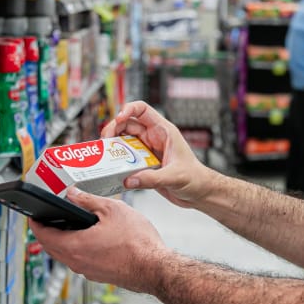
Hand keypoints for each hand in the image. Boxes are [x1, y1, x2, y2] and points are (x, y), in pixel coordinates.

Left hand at [28, 188, 169, 292]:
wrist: (155, 268)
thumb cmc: (138, 242)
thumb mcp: (112, 210)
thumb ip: (88, 200)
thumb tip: (73, 194)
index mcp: (75, 246)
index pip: (43, 236)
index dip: (35, 224)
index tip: (32, 215)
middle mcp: (77, 263)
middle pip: (51, 248)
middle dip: (46, 233)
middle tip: (47, 220)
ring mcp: (88, 271)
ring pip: (65, 256)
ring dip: (61, 242)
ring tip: (67, 227)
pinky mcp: (99, 275)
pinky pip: (79, 261)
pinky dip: (76, 249)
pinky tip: (89, 239)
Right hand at [101, 101, 217, 208]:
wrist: (199, 193)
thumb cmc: (195, 178)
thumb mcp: (175, 177)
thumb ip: (152, 178)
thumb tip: (130, 180)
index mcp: (164, 131)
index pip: (142, 110)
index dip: (128, 110)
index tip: (118, 119)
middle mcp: (153, 137)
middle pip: (127, 124)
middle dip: (113, 129)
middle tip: (105, 142)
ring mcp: (147, 150)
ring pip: (124, 141)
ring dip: (113, 146)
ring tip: (104, 155)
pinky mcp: (143, 164)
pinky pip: (125, 159)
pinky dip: (116, 162)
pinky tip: (112, 169)